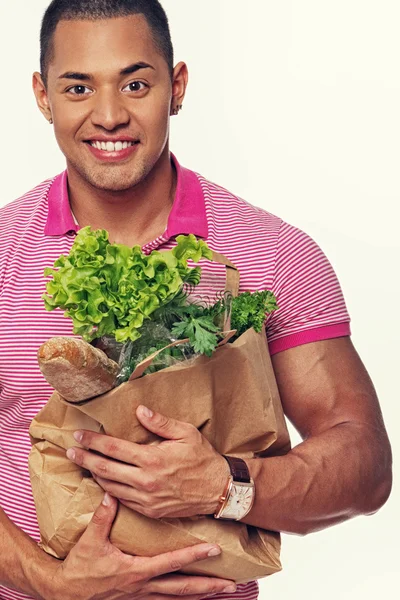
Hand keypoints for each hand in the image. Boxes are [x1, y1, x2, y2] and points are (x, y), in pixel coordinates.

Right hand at [44, 493, 235, 599]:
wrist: (66, 594)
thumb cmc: (79, 568)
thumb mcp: (90, 541)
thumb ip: (103, 517)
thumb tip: (112, 492)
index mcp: (135, 571)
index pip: (171, 563)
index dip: (193, 556)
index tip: (214, 550)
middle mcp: (143, 587)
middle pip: (182, 588)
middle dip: (208, 585)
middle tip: (232, 583)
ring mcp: (141, 597)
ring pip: (177, 598)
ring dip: (199, 594)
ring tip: (221, 590)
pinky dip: (180, 599)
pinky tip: (191, 596)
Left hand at [66, 406, 228, 518]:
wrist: (218, 490)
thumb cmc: (203, 458)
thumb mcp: (186, 433)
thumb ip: (160, 422)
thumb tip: (139, 410)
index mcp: (152, 459)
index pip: (114, 449)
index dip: (93, 441)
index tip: (79, 434)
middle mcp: (145, 481)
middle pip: (105, 469)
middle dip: (85, 458)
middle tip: (71, 450)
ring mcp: (146, 499)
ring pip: (110, 487)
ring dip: (94, 475)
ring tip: (83, 464)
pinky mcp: (149, 511)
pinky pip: (122, 500)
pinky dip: (109, 489)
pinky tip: (104, 481)